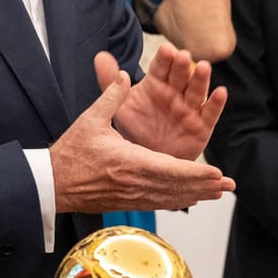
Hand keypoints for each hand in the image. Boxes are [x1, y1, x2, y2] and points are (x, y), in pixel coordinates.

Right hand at [50, 70, 233, 214]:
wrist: (51, 184)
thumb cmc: (70, 153)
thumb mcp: (90, 120)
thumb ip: (110, 97)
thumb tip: (124, 75)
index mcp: (129, 162)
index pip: (170, 170)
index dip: (195, 173)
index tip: (215, 173)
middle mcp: (134, 183)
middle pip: (176, 187)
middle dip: (203, 186)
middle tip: (226, 185)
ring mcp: (130, 195)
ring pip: (169, 197)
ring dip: (194, 195)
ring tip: (215, 193)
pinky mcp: (124, 201)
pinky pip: (156, 202)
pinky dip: (175, 200)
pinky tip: (188, 199)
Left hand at [98, 45, 226, 161]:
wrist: (145, 160)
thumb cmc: (134, 128)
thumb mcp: (120, 105)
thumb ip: (110, 82)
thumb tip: (100, 56)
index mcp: (156, 83)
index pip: (161, 67)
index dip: (164, 59)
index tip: (166, 50)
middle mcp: (175, 92)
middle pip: (180, 76)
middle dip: (182, 66)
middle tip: (183, 56)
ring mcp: (189, 108)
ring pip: (197, 91)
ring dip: (201, 79)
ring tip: (204, 67)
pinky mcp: (201, 126)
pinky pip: (210, 114)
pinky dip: (216, 103)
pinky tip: (220, 92)